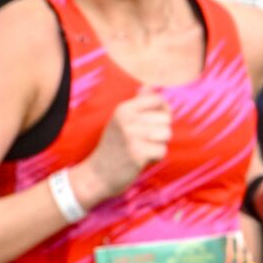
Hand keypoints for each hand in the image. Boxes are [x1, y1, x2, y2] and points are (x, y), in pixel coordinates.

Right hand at [77, 87, 172, 202]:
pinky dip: (155, 158)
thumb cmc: (113, 147)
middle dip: (160, 131)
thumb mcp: (120, 121)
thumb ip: (137, 104)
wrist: (95, 175)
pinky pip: (162, 151)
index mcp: (123, 109)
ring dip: (158, 145)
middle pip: (166, 119)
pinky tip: (140, 160)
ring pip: (166, 134)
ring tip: (141, 149)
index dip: (163, 110)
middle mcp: (127, 119)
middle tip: (143, 141)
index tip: (154, 121)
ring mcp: (132, 136)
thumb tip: (148, 87)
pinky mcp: (138, 153)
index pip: (157, 100)